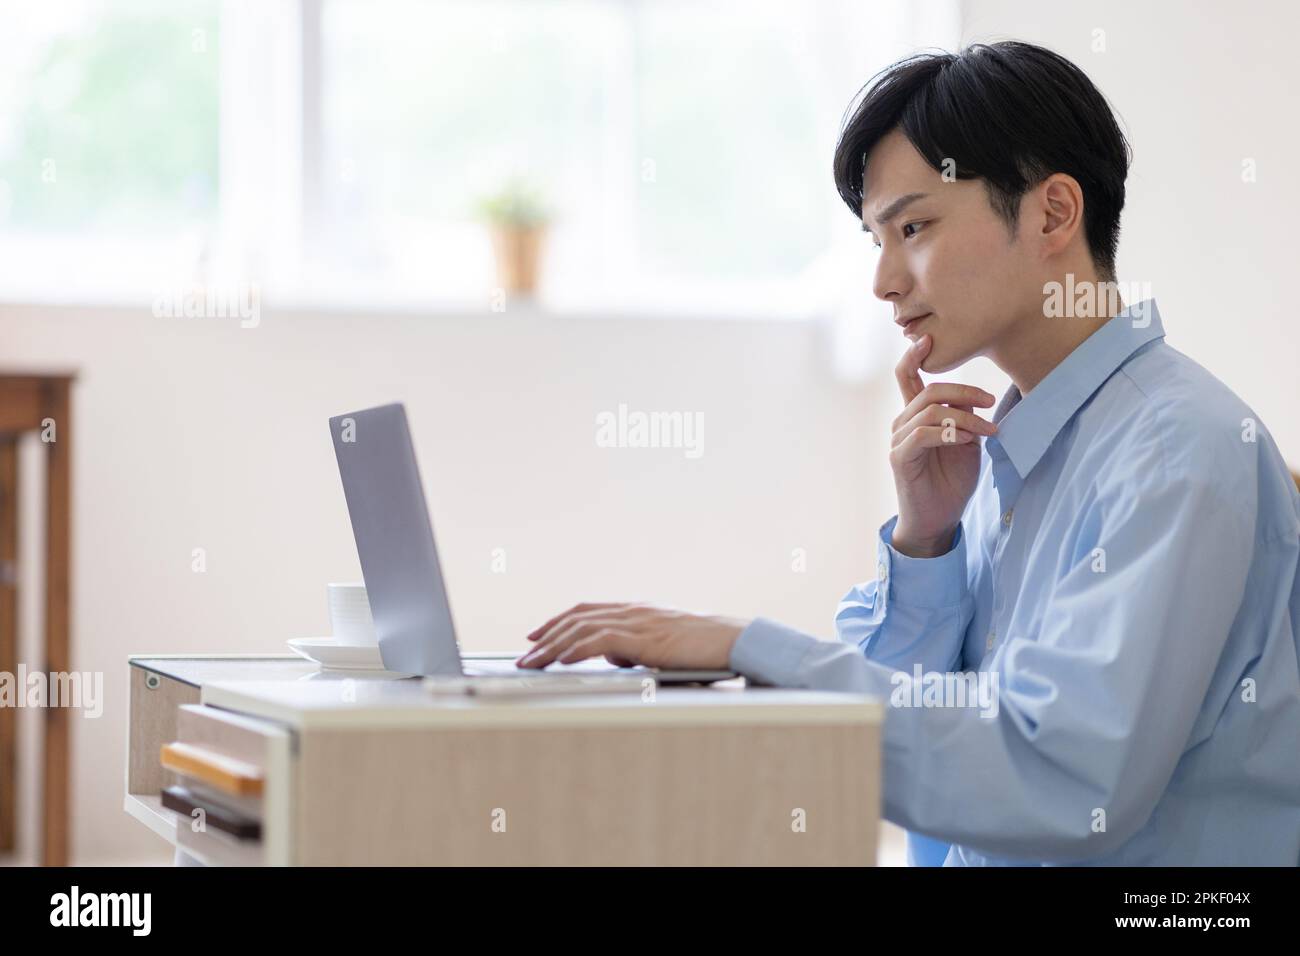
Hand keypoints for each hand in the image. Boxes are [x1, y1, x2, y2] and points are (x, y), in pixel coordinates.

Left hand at [517, 603, 748, 670]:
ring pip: (583, 627)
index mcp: (637, 611)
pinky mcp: (645, 638)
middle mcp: (633, 611)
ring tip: (533, 662)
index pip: (587, 611)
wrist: (734, 640)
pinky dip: (577, 649)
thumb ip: (636, 649)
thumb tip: (614, 659)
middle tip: (526, 654)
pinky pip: (601, 640)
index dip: (558, 621)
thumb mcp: (663, 647)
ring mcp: (638, 622)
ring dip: (553, 646)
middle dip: (547, 636)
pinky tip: (562, 660)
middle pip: (578, 617)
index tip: (537, 635)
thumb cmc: (704, 648)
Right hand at [890, 333, 997, 556]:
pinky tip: (968, 440)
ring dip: (964, 417)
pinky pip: (923, 434)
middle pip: (930, 390)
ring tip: (986, 431)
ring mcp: (899, 440)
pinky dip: (950, 433)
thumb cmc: (951, 482)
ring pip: (930, 411)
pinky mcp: (901, 458)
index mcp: (916, 415)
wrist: (938, 520)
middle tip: (992, 401)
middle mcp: (903, 423)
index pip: (908, 377)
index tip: (928, 338)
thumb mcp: (966, 443)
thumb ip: (964, 418)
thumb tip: (973, 399)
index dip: (914, 355)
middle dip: (964, 391)